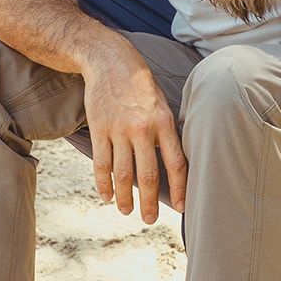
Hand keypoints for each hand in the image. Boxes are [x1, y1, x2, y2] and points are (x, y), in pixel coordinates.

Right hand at [81, 48, 186, 223]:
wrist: (110, 61)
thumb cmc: (141, 85)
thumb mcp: (162, 103)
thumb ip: (167, 132)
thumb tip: (177, 165)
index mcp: (163, 122)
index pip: (176, 162)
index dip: (181, 188)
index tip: (182, 207)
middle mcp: (142, 128)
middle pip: (147, 175)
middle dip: (150, 203)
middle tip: (149, 220)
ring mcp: (118, 129)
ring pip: (122, 174)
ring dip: (124, 198)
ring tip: (127, 211)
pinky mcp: (99, 129)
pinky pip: (101, 163)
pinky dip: (103, 183)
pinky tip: (106, 196)